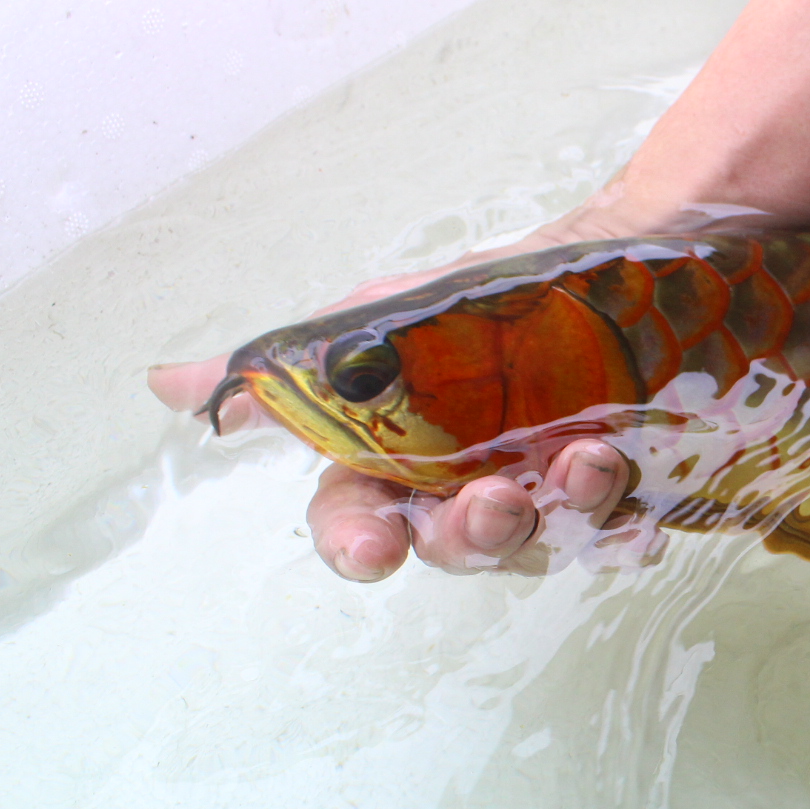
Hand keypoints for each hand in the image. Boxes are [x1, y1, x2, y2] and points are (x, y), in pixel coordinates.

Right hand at [149, 210, 639, 580]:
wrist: (624, 259)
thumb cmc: (492, 299)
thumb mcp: (384, 317)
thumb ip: (293, 366)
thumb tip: (166, 385)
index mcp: (402, 461)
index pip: (359, 523)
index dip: (358, 545)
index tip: (374, 549)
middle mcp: (470, 492)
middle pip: (454, 545)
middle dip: (472, 532)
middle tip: (497, 499)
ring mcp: (548, 500)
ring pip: (540, 544)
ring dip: (558, 517)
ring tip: (588, 463)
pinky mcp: (625, 497)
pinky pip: (620, 537)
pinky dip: (627, 532)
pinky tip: (643, 523)